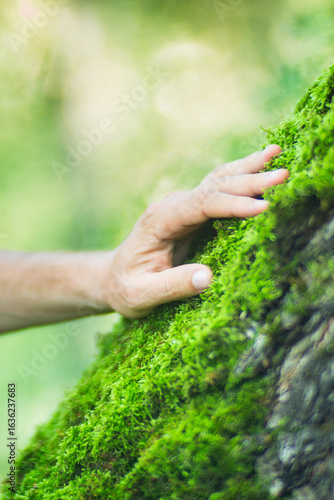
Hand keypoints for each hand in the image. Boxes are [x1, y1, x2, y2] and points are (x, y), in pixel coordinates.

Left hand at [100, 145, 288, 317]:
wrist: (114, 277)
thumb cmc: (127, 287)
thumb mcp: (141, 295)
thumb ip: (171, 286)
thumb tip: (207, 276)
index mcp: (160, 220)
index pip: (202, 205)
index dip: (233, 205)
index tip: (262, 207)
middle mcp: (173, 206)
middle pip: (215, 187)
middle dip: (250, 181)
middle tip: (283, 174)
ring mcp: (183, 206)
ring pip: (219, 180)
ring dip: (248, 169)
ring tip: (276, 153)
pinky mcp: (192, 212)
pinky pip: (219, 190)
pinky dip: (241, 177)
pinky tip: (259, 167)